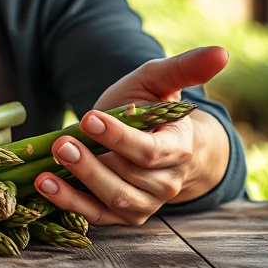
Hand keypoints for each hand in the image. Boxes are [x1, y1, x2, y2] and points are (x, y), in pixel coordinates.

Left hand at [34, 46, 231, 225]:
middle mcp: (166, 180)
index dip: (120, 138)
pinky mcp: (122, 214)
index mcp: (179, 146)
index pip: (151, 150)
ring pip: (114, 198)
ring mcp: (145, 201)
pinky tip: (45, 185)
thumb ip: (186, 68)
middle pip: (128, 176)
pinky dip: (69, 202)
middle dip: (92, 160)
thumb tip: (222, 52)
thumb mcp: (161, 81)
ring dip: (80, 182)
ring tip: (51, 163)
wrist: (148, 137)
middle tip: (63, 142)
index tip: (90, 118)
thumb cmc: (152, 105)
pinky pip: (96, 215)